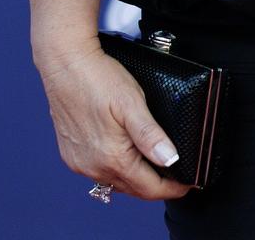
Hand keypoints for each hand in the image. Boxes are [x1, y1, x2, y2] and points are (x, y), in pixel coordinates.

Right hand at [33, 37, 187, 201]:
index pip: (148, 188)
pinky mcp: (72, 155)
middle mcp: (93, 167)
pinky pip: (99, 172)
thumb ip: (151, 135)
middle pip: (133, 188)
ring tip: (158, 167)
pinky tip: (128, 157)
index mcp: (111, 158)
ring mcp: (80, 163)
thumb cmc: (99, 80)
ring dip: (138, 179)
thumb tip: (170, 160)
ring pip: (115, 182)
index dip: (173, 188)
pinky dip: (118, 170)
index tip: (189, 184)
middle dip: (157, 185)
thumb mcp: (133, 104)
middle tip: (179, 176)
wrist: (65, 65)